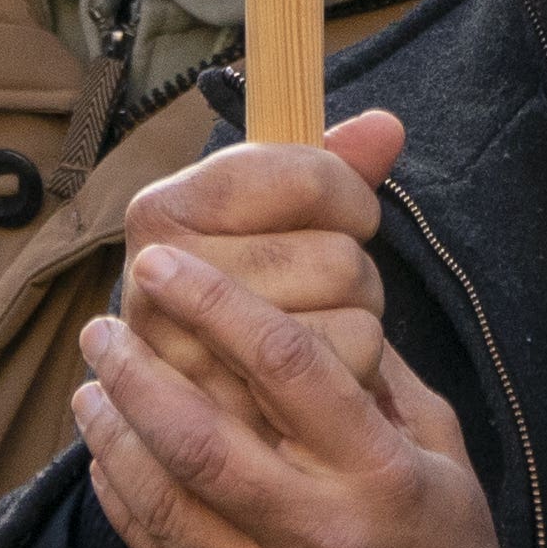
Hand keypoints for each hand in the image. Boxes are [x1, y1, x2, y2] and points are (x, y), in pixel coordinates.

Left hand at [73, 154, 517, 547]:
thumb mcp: (447, 462)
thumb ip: (388, 383)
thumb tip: (326, 308)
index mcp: (380, 475)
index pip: (286, 364)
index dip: (214, 303)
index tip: (162, 265)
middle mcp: (322, 532)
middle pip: (202, 435)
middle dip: (137, 371)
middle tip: (99, 328)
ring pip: (166, 500)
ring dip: (113, 436)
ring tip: (89, 388)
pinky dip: (123, 503)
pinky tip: (105, 461)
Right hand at [118, 107, 426, 442]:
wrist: (187, 397)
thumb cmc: (242, 283)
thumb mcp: (267, 214)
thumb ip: (330, 165)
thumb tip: (388, 127)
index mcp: (160, 210)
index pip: (306, 177)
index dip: (348, 195)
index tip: (337, 213)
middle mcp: (158, 281)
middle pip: (338, 257)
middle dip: (354, 270)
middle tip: (320, 285)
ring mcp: (192, 358)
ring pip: (353, 316)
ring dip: (358, 321)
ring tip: (315, 328)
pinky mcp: (239, 420)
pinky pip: (349, 374)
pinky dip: (357, 371)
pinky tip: (316, 376)